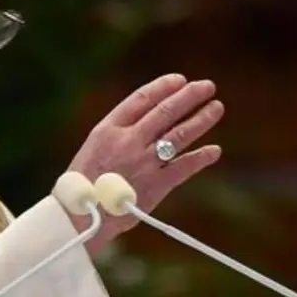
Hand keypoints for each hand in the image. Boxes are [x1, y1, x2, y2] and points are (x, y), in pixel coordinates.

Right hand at [68, 74, 223, 253]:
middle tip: (207, 86)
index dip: (164, 87)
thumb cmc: (84, 183)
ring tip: (216, 107)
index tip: (180, 80)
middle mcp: (128, 141)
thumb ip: (118, 132)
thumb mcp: (93, 147)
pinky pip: (184, 167)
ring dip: (201, 119)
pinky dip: (201, 157)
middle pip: (165, 111)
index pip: (142, 98)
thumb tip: (147, 118)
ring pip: (179, 134)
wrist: (80, 216)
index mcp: (109, 129)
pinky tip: (214, 150)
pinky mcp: (156, 185)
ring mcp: (144, 162)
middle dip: (189, 96)